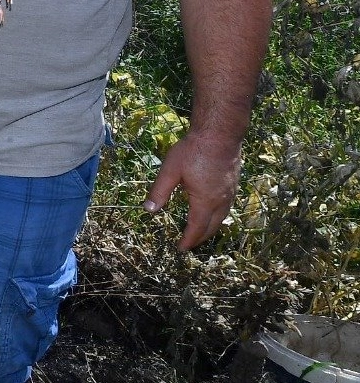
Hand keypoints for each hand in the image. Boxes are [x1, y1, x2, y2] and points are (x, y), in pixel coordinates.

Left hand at [144, 129, 241, 250]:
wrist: (220, 133)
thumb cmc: (194, 150)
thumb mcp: (170, 171)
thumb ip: (159, 192)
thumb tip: (148, 210)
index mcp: (205, 201)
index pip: (196, 228)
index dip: (188, 240)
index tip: (181, 248)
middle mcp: (221, 201)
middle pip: (212, 226)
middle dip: (200, 238)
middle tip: (189, 244)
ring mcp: (230, 192)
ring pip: (222, 218)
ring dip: (210, 228)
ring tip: (200, 232)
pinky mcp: (234, 184)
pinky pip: (227, 207)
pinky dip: (218, 216)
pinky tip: (213, 211)